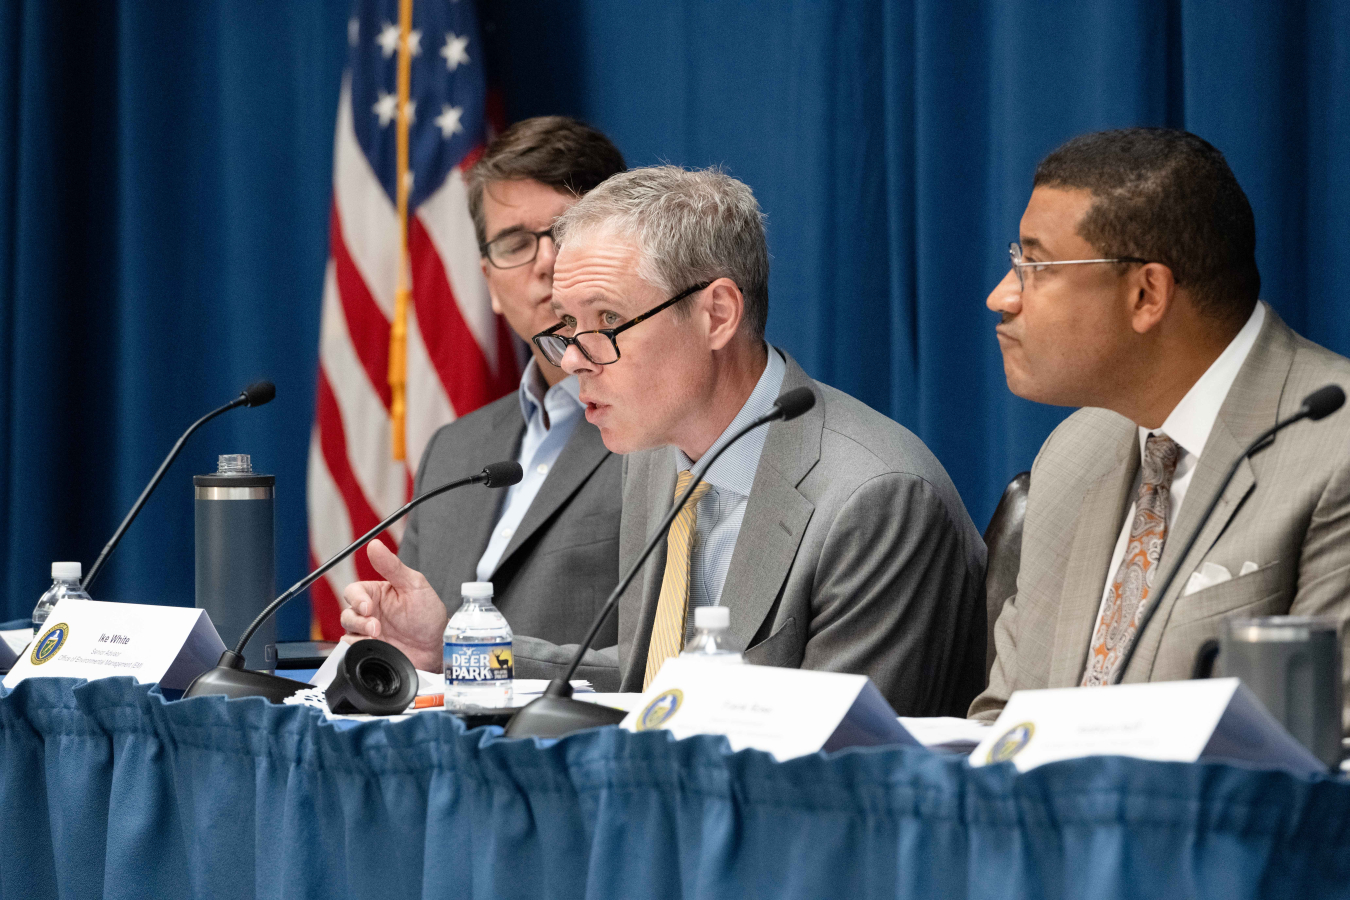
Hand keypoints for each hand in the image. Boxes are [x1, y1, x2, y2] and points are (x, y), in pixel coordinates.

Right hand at [340, 541, 447, 671]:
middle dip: (358, 621)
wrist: (436, 646)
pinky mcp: (370, 649)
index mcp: (377, 593)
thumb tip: (374, 545)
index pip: (353, 592)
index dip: (356, 599)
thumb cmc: (428, 614)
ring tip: (378, 638)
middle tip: (376, 628)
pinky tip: (376, 648)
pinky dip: (359, 648)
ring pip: (347, 631)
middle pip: (347, 613)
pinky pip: (352, 648)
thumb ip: (393, 567)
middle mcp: (369, 612)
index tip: (368, 607)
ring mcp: (368, 632)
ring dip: (359, 635)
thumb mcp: (414, 585)